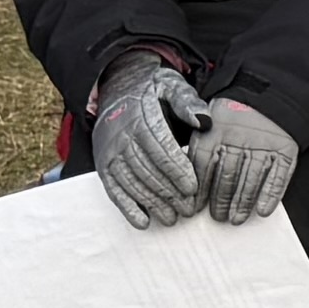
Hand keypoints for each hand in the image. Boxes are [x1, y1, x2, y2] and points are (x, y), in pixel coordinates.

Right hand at [89, 58, 215, 228]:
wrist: (115, 87)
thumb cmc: (151, 89)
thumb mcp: (171, 85)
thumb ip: (187, 101)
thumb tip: (205, 121)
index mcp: (140, 117)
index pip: (160, 149)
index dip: (176, 170)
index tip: (193, 188)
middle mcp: (121, 137)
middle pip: (147, 170)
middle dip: (169, 192)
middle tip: (189, 209)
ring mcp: (109, 153)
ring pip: (131, 183)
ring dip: (152, 204)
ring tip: (173, 218)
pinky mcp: (103, 165)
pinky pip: (113, 189)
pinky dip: (127, 208)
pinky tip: (143, 222)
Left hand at [188, 95, 300, 225]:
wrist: (271, 94)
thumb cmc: (233, 115)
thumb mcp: (210, 121)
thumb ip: (199, 147)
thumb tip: (187, 182)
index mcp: (216, 130)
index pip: (204, 163)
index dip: (199, 188)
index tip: (194, 208)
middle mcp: (240, 138)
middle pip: (228, 174)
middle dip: (221, 199)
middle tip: (218, 217)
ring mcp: (265, 145)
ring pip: (251, 179)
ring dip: (243, 202)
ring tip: (236, 219)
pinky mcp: (286, 150)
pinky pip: (278, 176)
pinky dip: (271, 195)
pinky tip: (263, 211)